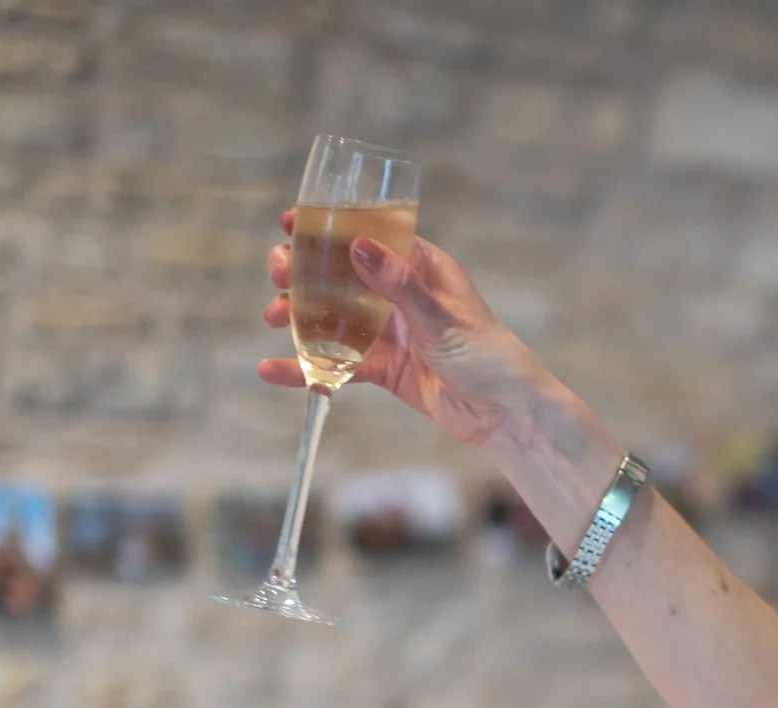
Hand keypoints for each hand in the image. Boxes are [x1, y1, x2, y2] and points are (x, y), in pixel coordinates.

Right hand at [258, 213, 543, 448]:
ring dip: (300, 317)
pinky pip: (339, 364)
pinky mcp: (384, 368)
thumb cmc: (488, 356)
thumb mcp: (441, 316)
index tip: (290, 222)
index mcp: (421, 268)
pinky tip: (274, 370)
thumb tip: (357, 246)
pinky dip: (308, 367)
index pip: (369, 236)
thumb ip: (398, 284)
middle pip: (342, 275)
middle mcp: (401, 295)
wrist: (505, 415)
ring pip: (334, 317)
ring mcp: (391, 332)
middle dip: (304, 273)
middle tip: (276, 275)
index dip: (328, 228)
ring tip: (271, 318)